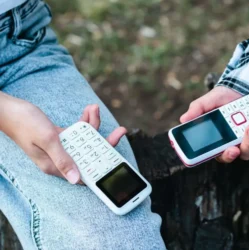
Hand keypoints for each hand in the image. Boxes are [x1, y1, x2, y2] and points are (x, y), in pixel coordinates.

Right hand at [0, 93, 126, 183]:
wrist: (8, 109)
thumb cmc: (24, 123)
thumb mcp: (47, 140)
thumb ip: (63, 159)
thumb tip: (76, 179)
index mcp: (55, 166)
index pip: (85, 171)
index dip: (102, 166)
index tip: (117, 159)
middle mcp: (59, 159)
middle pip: (90, 154)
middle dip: (105, 141)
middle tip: (121, 130)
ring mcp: (60, 147)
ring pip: (85, 140)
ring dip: (93, 124)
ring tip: (94, 108)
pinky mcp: (60, 137)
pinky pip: (77, 131)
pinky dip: (84, 121)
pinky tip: (88, 109)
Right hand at [180, 86, 248, 162]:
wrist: (242, 88)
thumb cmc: (222, 98)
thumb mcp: (208, 101)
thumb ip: (197, 110)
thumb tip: (183, 119)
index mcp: (222, 142)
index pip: (223, 156)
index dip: (228, 156)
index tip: (231, 150)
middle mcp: (238, 144)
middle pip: (244, 153)